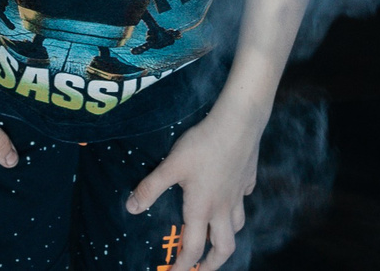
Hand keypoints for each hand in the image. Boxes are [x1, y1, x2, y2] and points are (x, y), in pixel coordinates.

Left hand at [127, 103, 263, 270]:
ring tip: (217, 239)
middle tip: (202, 268)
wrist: (239, 123)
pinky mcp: (247, 179)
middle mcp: (223, 207)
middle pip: (224, 248)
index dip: (183, 265)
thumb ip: (151, 188)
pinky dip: (238, 205)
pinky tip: (232, 197)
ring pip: (236, 226)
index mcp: (202, 209)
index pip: (193, 248)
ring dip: (226, 237)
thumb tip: (132, 208)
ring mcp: (238, 194)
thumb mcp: (171, 166)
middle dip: (213, 263)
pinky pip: (244, 199)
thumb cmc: (203, 145)